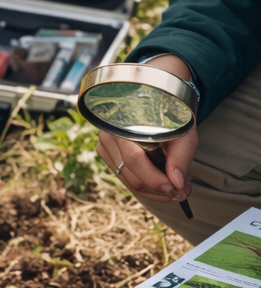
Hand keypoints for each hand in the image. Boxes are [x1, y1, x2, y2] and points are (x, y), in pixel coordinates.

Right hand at [95, 54, 197, 203]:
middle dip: (159, 190)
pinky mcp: (105, 153)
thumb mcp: (183, 131)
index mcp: (124, 124)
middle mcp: (108, 135)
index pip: (134, 160)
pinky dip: (144, 183)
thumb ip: (180, 157)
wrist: (152, 95)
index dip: (156, 181)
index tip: (177, 191)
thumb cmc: (169, 111)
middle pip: (131, 176)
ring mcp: (104, 145)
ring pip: (127, 180)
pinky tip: (160, 179)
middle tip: (183, 193)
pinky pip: (124, 177)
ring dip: (153, 190)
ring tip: (176, 186)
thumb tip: (178, 184)